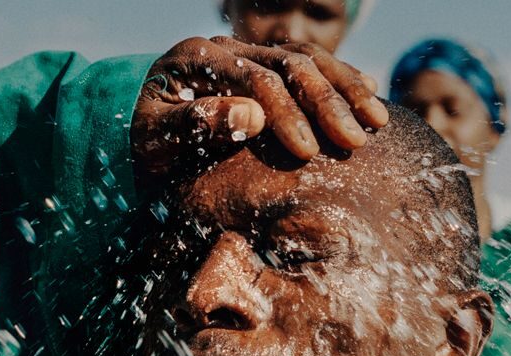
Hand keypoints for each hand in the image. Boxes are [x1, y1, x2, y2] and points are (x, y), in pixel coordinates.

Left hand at [133, 37, 387, 177]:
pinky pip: (310, 62)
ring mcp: (248, 52)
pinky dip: (342, 78)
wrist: (134, 128)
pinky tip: (371, 95)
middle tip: (353, 142)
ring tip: (376, 122)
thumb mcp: (154, 138)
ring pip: (308, 58)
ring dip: (346, 88)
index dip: (287, 113)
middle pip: (290, 63)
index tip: (308, 152)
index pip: (257, 78)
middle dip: (327, 102)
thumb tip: (253, 117)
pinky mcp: (264, 64)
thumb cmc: (142, 141)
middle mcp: (227, 47)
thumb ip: (195, 124)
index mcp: (198, 58)